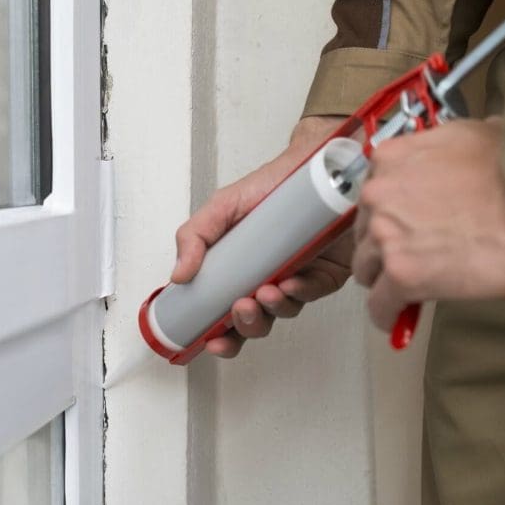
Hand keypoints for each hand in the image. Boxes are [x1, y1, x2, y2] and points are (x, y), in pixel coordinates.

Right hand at [173, 115, 349, 357]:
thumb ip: (195, 237)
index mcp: (240, 272)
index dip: (220, 334)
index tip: (211, 340)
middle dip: (246, 325)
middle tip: (240, 309)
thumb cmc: (269, 185)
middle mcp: (268, 279)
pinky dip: (301, 292)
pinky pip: (314, 293)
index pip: (226, 315)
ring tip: (265, 293)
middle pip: (256, 322)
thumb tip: (178, 276)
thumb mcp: (223, 207)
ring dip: (272, 309)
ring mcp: (297, 277)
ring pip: (284, 312)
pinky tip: (291, 284)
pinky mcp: (326, 273)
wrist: (310, 164)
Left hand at [351, 118, 504, 331]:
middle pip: (365, 234)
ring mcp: (385, 234)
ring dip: (386, 280)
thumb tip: (463, 152)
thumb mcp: (476, 135)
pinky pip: (380, 305)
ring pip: (367, 270)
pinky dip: (389, 315)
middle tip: (416, 259)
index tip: (405, 231)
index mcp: (392, 158)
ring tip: (412, 289)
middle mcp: (379, 194)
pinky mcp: (402, 273)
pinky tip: (401, 318)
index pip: (373, 197)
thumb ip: (449, 149)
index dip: (391, 218)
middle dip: (387, 248)